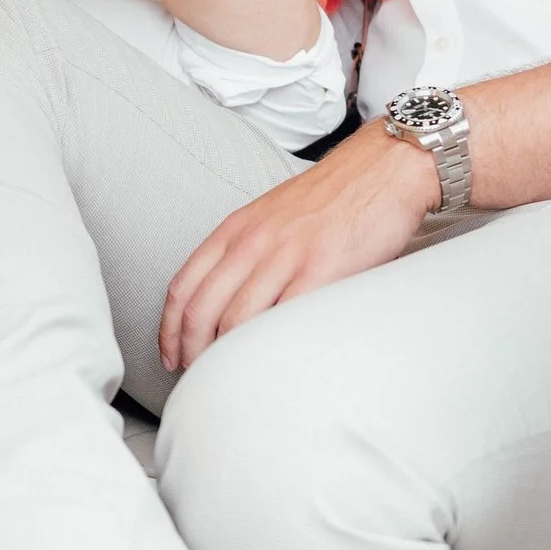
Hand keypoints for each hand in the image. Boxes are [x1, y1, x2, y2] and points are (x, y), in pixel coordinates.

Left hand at [159, 124, 440, 370]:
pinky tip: (270, 366)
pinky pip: (285, 318)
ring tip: (232, 379)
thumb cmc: (328, 199)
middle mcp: (252, 242)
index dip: (170, 330)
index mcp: (234, 229)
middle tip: (196, 377)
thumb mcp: (268, 217)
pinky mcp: (323, 270)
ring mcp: (285, 256)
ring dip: (227, 357)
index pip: (183, 288)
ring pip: (237, 320)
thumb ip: (244, 252)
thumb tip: (222, 300)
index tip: (170, 356)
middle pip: (201, 311)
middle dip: (191, 352)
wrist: (380, 170)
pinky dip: (271, 348)